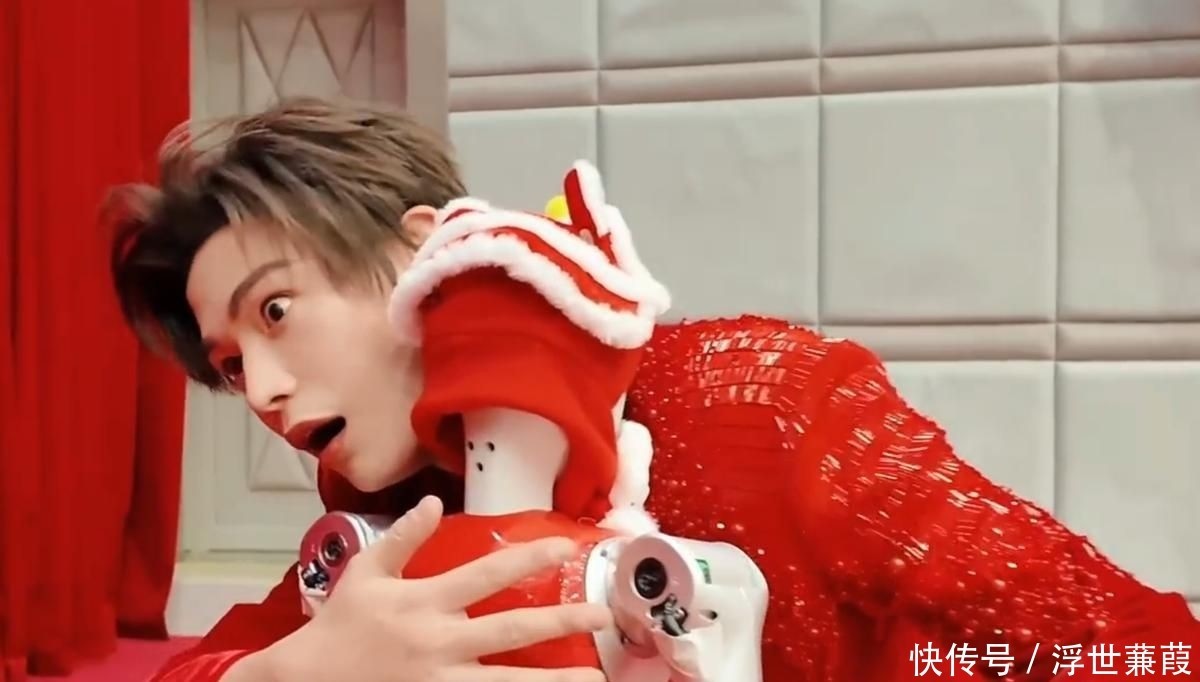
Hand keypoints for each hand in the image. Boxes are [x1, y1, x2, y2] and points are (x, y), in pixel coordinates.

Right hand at [261, 496, 610, 680]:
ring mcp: (440, 681)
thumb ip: (401, 539)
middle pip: (512, 630)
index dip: (529, 558)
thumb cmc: (335, 628)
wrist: (305, 681)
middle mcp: (439, 641)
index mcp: (425, 601)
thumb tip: (430, 503)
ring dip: (553, 681)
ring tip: (594, 680)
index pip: (488, 574)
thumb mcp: (363, 573)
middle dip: (561, 621)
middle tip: (601, 617)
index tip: (564, 549)